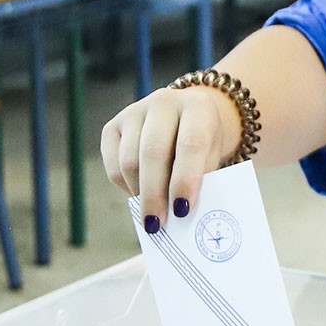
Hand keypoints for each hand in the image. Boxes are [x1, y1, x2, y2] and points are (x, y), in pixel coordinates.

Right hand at [100, 86, 240, 232]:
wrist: (188, 117)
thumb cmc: (204, 144)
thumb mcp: (212, 155)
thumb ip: (200, 179)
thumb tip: (179, 214)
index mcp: (197, 107)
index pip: (190, 144)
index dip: (185, 179)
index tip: (182, 210)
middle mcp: (163, 102)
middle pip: (153, 152)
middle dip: (154, 194)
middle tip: (157, 224)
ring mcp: (135, 111)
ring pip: (129, 160)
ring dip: (139, 192)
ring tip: (152, 212)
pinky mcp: (113, 125)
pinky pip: (112, 163)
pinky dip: (125, 185)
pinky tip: (139, 192)